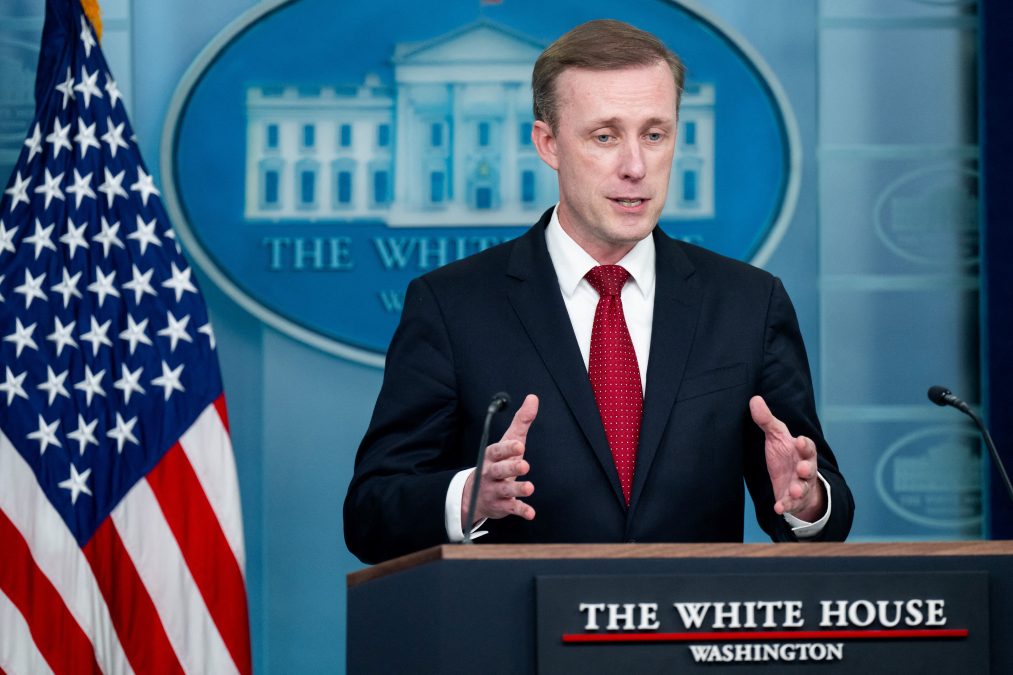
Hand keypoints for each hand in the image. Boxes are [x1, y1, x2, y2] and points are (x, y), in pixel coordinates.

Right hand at [462, 394, 538, 526]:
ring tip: (529, 488)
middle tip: (524, 465)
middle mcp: (490, 473)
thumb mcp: (509, 441)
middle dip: (510, 468)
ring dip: (517, 489)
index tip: (519, 446)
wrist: (474, 494)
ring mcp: (494, 490)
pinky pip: (510, 508)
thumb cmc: (498, 462)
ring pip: (504, 490)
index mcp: (492, 456)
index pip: (497, 450)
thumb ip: (521, 421)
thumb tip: (533, 398)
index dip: (507, 449)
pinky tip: (531, 513)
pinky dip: (520, 511)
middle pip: (498, 470)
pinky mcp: (501, 506)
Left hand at [749, 395, 825, 521]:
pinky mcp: (794, 499)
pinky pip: (791, 504)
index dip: (804, 444)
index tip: (799, 440)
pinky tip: (778, 508)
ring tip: (795, 491)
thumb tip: (754, 399)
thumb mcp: (776, 437)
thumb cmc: (786, 455)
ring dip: (799, 490)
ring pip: (803, 488)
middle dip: (807, 469)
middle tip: (802, 469)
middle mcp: (805, 468)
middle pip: (810, 468)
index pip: (807, 446)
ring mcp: (801, 485)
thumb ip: (767, 421)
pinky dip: (786, 506)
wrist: (793, 480)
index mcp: (801, 451)